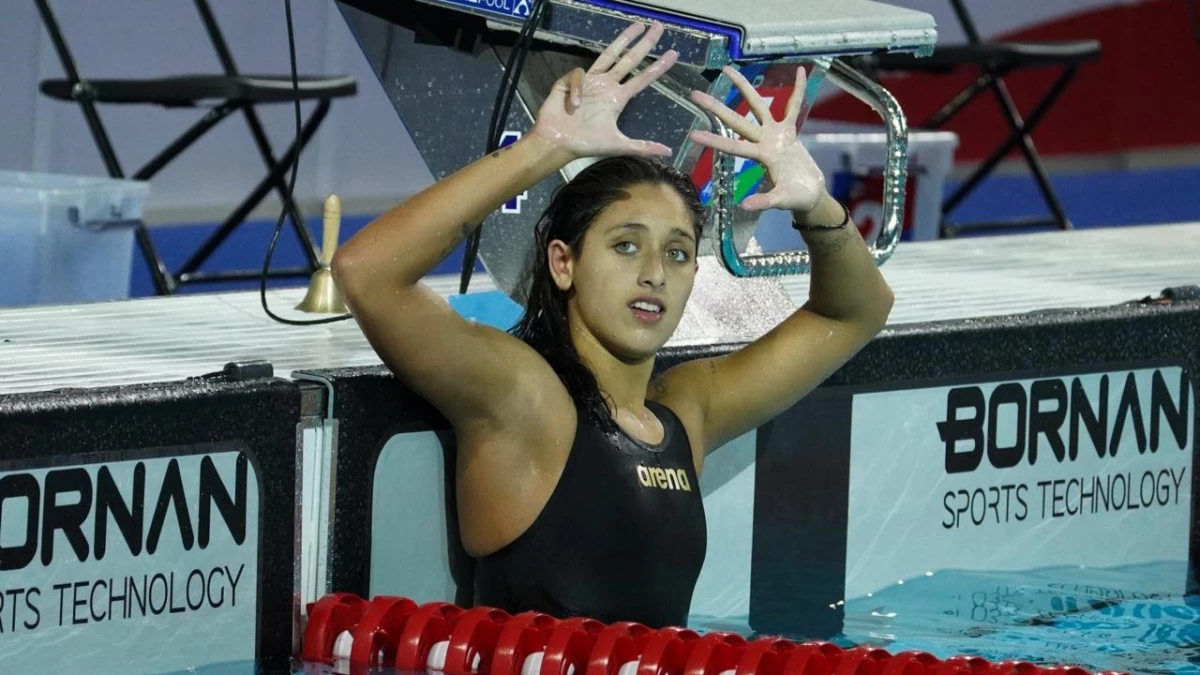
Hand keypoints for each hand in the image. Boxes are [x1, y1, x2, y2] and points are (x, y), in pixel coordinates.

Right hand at [532, 22, 677, 158]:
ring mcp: (589, 81)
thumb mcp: (618, 145)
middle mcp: (606, 85)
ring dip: (623, 40)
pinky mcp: (570, 80)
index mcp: (617, 98)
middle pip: (629, 59)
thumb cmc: (586, 144)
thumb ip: (642, 147)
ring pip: (608, 54)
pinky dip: (577, 88)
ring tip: (638, 26)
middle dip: (644, 43)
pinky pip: (578, 76)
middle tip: (659, 27)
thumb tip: (668, 152)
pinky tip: (574, 104)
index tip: (673, 54)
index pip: (642, 78)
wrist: (558, 143)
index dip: (657, 66)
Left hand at [688, 66, 826, 213]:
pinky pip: (794, 106)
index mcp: (760, 156)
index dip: (714, 141)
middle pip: (737, 120)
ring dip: (743, 87)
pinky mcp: (790, 131)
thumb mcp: (781, 200)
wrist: (810, 194)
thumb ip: (765, 201)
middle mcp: (763, 142)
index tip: (693, 134)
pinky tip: (800, 71)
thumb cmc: (796, 199)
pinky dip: (799, 90)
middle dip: (716, 108)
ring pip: (758, 106)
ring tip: (728, 69)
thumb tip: (745, 206)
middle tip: (694, 94)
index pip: (732, 147)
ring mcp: (776, 134)